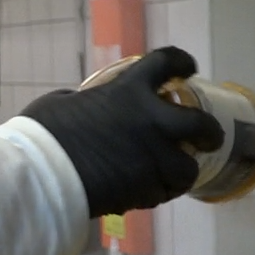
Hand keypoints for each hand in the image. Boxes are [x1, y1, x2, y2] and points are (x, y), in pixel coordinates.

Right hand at [20, 47, 224, 216]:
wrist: (44, 178)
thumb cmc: (45, 135)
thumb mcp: (62, 102)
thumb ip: (86, 101)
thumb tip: (84, 105)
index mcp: (129, 90)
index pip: (166, 62)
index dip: (181, 62)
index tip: (188, 68)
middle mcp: (152, 122)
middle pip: (201, 124)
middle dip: (210, 133)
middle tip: (209, 139)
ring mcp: (154, 159)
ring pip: (188, 169)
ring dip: (181, 172)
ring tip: (170, 176)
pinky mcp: (147, 190)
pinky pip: (162, 193)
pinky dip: (156, 193)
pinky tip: (143, 192)